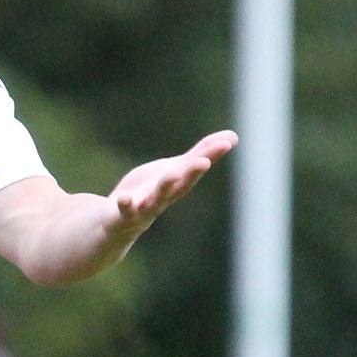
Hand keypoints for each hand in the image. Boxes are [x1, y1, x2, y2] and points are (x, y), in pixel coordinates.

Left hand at [108, 129, 237, 228]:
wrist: (122, 219)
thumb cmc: (153, 190)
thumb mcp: (177, 168)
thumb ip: (201, 154)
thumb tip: (234, 136)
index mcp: (179, 182)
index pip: (196, 167)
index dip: (211, 155)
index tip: (225, 143)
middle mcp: (166, 196)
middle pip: (182, 184)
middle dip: (192, 173)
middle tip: (203, 161)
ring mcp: (146, 206)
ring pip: (158, 198)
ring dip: (165, 187)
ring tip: (172, 173)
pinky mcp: (126, 214)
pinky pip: (126, 210)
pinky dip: (126, 205)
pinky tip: (124, 198)